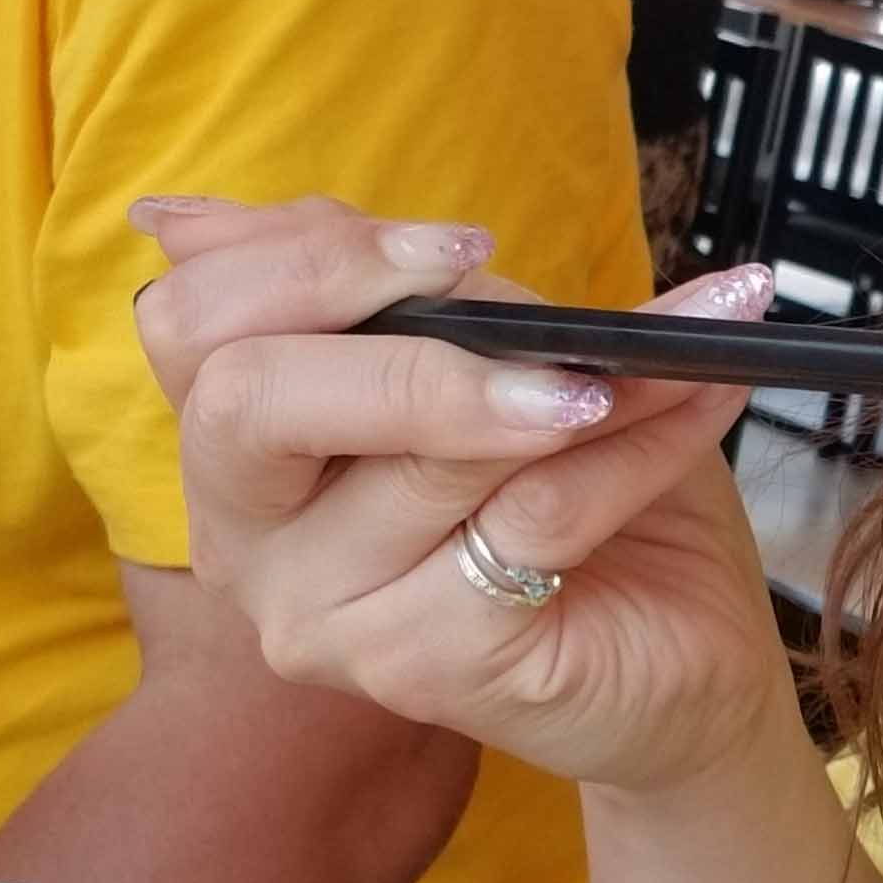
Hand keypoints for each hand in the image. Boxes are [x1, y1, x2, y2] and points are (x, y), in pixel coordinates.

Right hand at [131, 197, 796, 795]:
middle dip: (410, 348)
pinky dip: (628, 453)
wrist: (686, 649)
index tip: (458, 248)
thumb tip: (195, 213)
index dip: (310, 264)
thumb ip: (386, 291)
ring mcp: (322, 619)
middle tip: (552, 335)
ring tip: (672, 358)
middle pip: (245, 398)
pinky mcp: (420, 669)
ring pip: (425, 460)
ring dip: (571, 389)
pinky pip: (528, 521)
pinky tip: (696, 410)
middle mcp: (247, 543)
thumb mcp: (487, 356)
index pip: (186, 326)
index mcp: (238, 450)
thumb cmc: (580, 493)